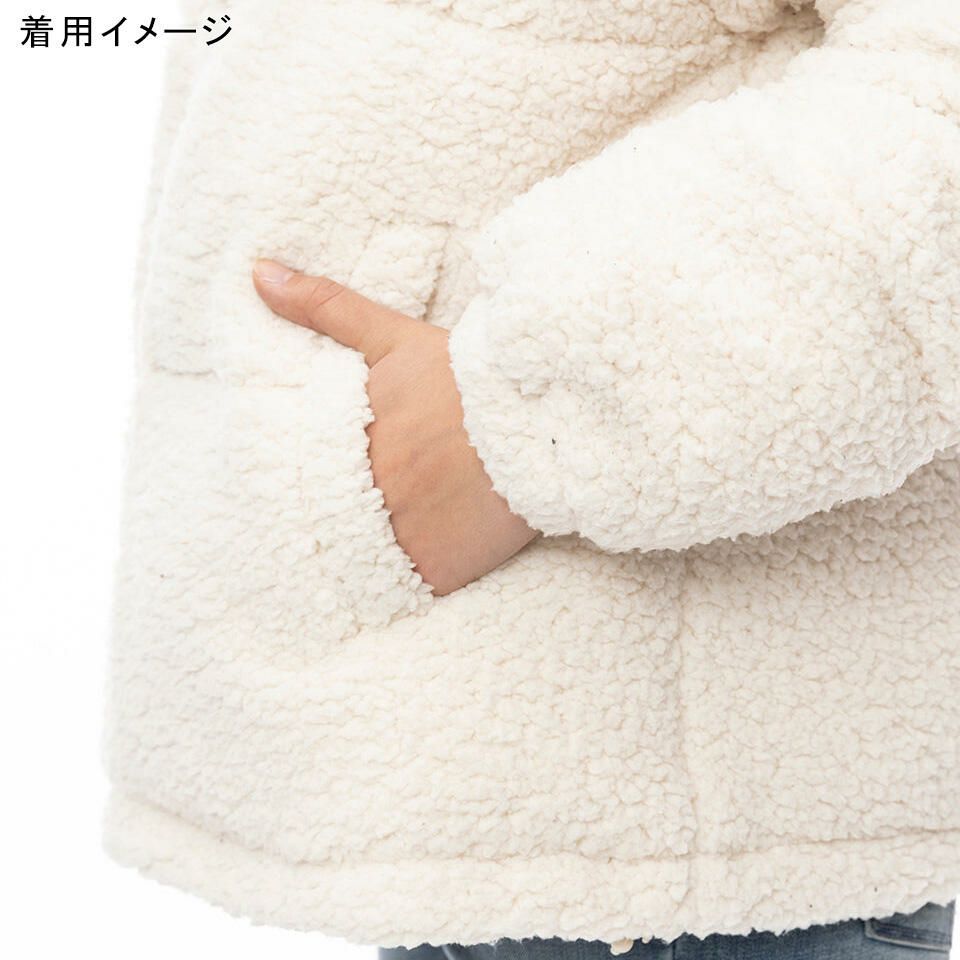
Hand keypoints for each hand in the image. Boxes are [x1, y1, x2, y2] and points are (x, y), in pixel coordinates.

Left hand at [253, 259, 537, 595]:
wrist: (543, 419)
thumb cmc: (468, 376)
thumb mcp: (392, 336)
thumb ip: (323, 308)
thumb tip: (257, 273)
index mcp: (347, 442)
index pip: (293, 478)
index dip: (285, 491)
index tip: (280, 498)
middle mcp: (366, 493)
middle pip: (317, 527)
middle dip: (310, 531)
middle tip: (304, 541)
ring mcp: (400, 538)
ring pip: (350, 566)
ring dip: (342, 567)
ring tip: (339, 567)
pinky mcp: (436, 572)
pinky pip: (397, 596)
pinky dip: (387, 594)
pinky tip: (388, 584)